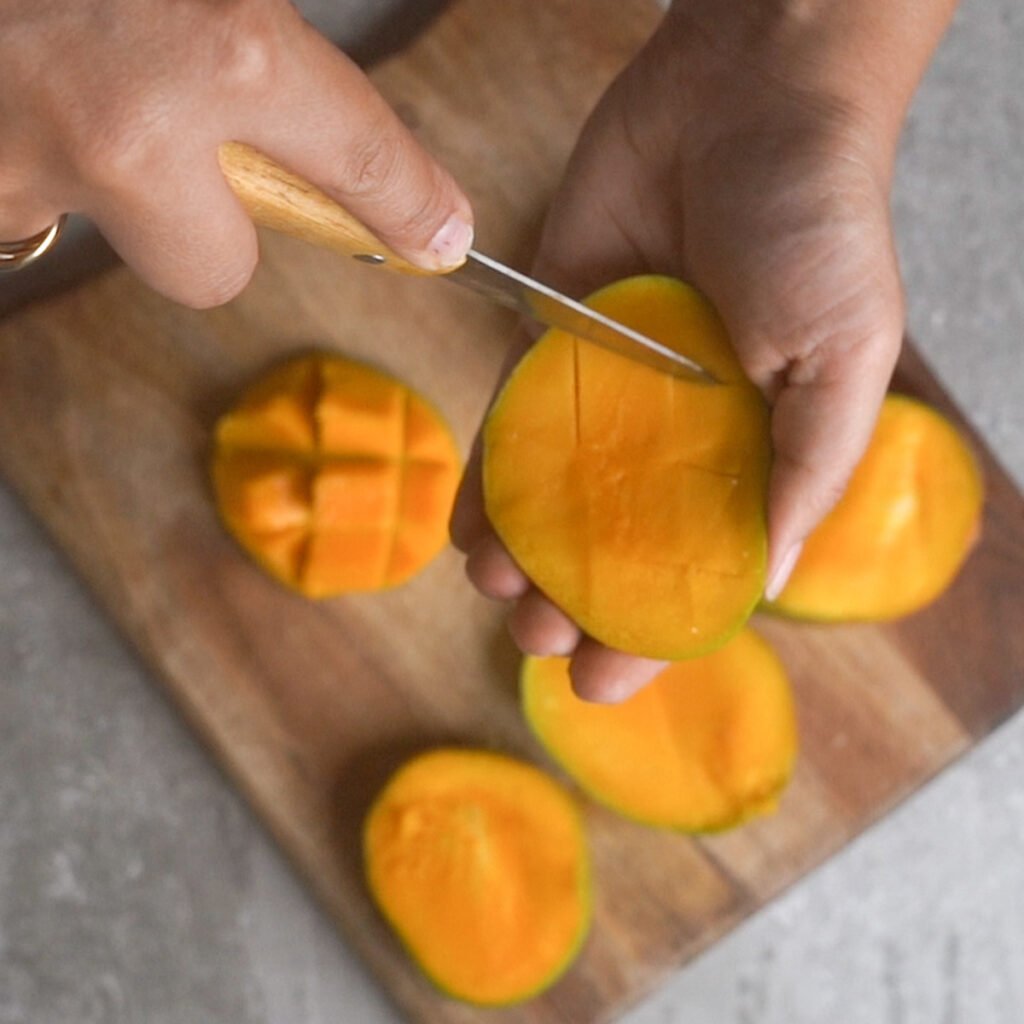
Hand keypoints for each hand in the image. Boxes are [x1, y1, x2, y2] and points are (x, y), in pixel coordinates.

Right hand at [0, 0, 471, 305]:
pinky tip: (6, 80)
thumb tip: (290, 76)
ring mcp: (25, 168)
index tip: (438, 234)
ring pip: (107, 235)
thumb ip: (241, 19)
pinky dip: (21, 153)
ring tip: (52, 71)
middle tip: (165, 135)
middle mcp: (125, 128)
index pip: (355, 157)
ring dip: (100, 179)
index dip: (405, 201)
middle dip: (205, 226)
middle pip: (214, 271)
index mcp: (215, 48)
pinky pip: (21, 201)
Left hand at [452, 1, 953, 701]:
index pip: (692, 564)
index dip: (652, 628)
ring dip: (519, 554)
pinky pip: (508, 423)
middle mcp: (671, 432)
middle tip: (541, 638)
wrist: (744, 101)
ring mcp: (606, 391)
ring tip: (498, 591)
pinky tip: (466, 530)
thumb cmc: (816, 224)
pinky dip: (484, 478)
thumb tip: (767, 576)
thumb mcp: (843, 362)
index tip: (606, 682)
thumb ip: (804, 470)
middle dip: (572, 601)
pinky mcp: (551, 341)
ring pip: (550, 497)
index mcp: (744, 452)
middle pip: (610, 542)